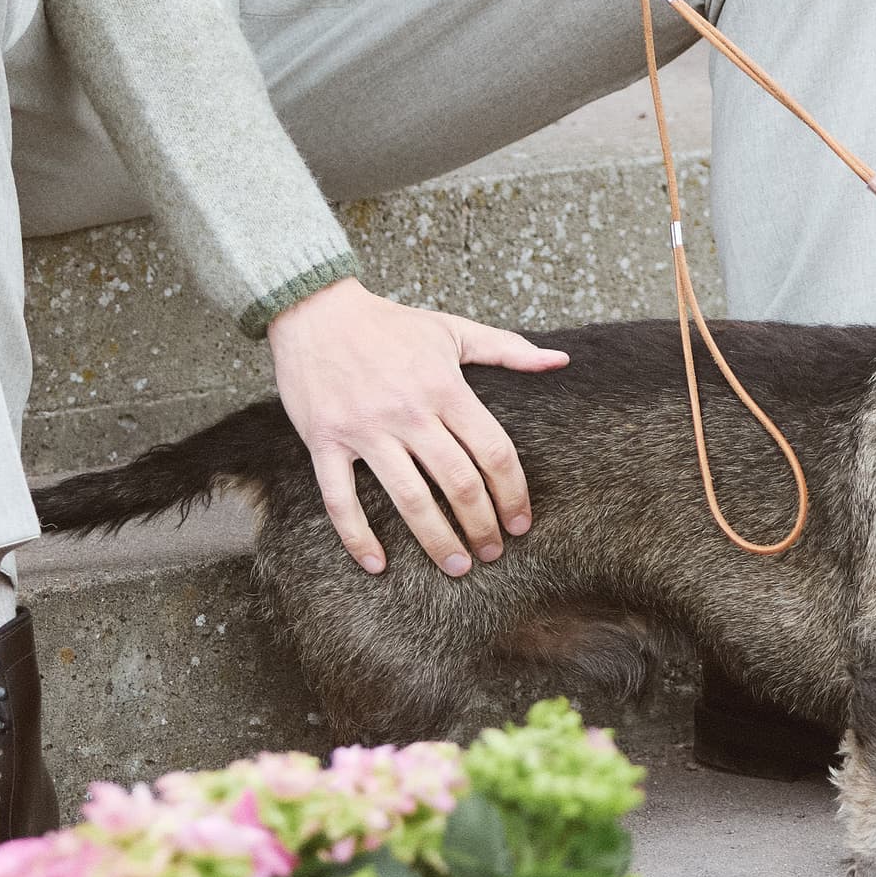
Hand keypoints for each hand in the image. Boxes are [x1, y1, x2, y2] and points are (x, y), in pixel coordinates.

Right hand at [265, 278, 569, 574]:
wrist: (316, 310)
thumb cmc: (390, 323)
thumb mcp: (452, 329)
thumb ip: (507, 349)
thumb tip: (560, 361)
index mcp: (444, 387)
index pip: (492, 450)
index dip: (513, 492)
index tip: (522, 523)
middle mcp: (408, 411)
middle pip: (458, 482)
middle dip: (482, 525)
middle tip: (493, 552)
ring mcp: (365, 429)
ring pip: (408, 498)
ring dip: (436, 540)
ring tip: (457, 566)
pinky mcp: (325, 441)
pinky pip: (340, 499)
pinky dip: (358, 537)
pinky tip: (377, 565)